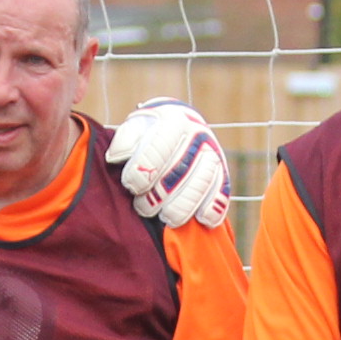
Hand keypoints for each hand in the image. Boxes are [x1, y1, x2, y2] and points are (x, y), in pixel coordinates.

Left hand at [108, 98, 229, 227]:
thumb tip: (118, 157)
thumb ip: (124, 141)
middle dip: (158, 196)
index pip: (158, 149)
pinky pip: (222, 193)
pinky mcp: (222, 172)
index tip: (131, 187)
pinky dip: (213, 209)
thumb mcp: (134, 128)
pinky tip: (201, 220)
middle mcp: (197, 135)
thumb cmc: (149, 133)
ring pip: (202, 184)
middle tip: (143, 208)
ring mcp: (213, 153)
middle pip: (180, 171)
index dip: (142, 173)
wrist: (179, 126)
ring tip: (166, 217)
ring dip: (182, 207)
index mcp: (173, 120)